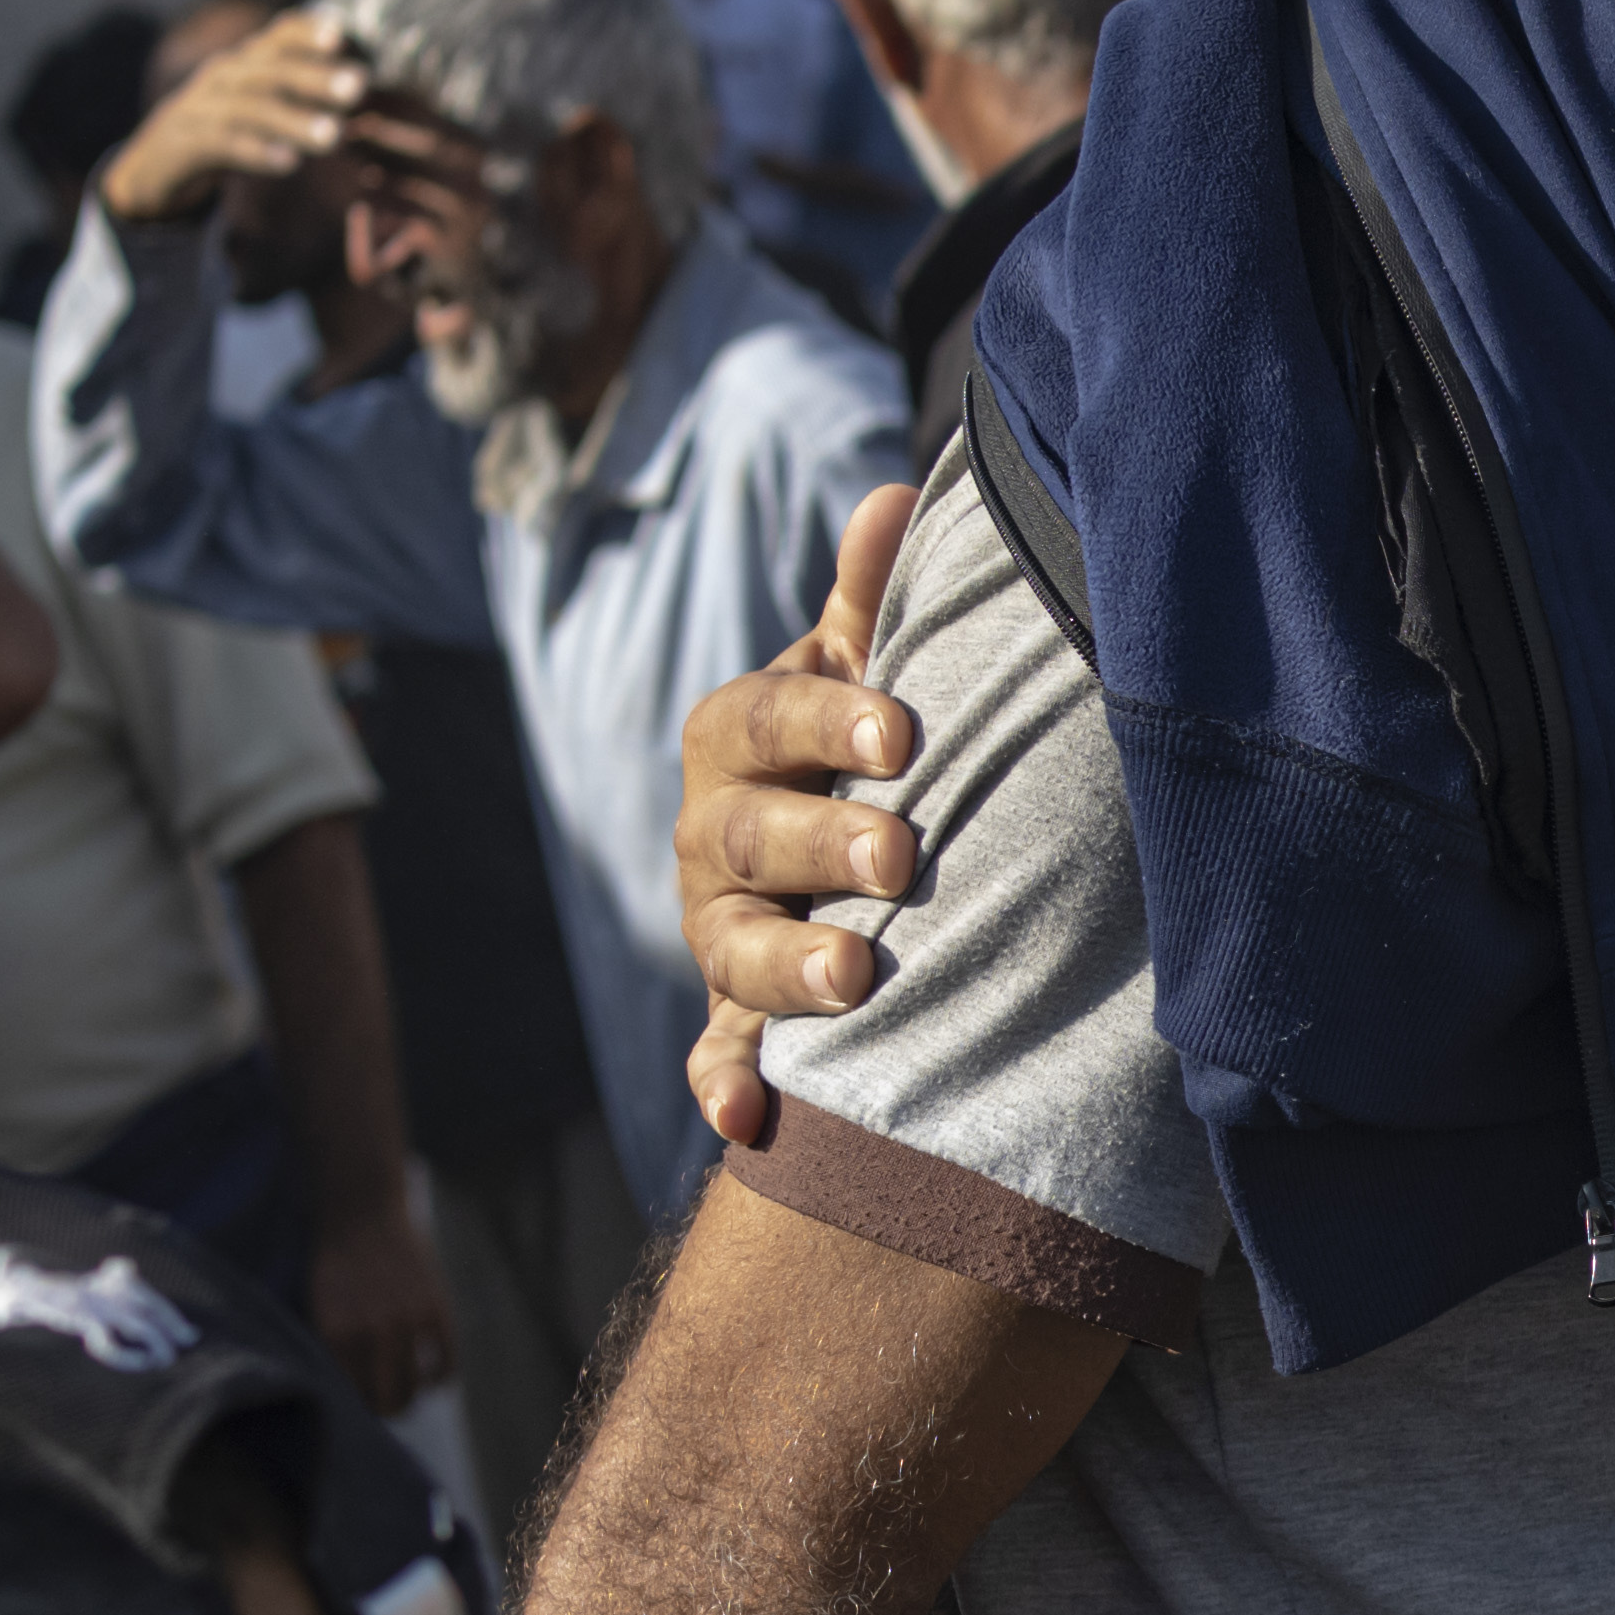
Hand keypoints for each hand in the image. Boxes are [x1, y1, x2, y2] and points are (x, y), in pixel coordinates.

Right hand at [108, 8, 397, 233]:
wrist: (154, 164)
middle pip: (270, 71)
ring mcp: (200, 108)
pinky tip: (287, 164)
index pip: (277, 37)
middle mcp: (224, 76)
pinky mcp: (185, 145)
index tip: (343, 36)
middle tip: (357, 86)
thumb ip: (303, 94)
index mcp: (246, 61)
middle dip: (314, 77)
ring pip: (250, 110)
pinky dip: (255, 152)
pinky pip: (223, 145)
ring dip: (292, 121)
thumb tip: (365, 89)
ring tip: (332, 137)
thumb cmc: (225, 127)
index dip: (305, 33)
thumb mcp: (261, 104)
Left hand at [307, 1177, 458, 1415]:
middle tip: (388, 1407)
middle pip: (388, 1399)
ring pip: (416, 1386)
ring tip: (410, 1392)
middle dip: (388, 1409)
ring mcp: (408, 1320)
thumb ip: (335, 1349)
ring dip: (413, 1396)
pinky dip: (441, 1378)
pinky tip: (434, 1376)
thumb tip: (353, 1393)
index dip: (360, 1410)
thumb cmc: (336, 1266)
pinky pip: (446, 1364)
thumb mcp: (320, 1309)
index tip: (364, 1409)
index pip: (353, 1397)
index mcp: (337, 1334)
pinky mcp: (436, 1308)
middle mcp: (373, 1331)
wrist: (362, 1214)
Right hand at [676, 481, 930, 1155]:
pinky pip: (718, 1056)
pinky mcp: (733, 1016)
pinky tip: (747, 1120)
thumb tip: (902, 494)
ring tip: (859, 976)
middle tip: (900, 853)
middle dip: (822, 841)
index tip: (903, 730)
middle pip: (749, 836)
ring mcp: (718, 931)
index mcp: (736, 741)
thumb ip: (872, 602)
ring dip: (790, 964)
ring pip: (733, 949)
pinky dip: (726, 1086)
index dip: (828, 722)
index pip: (766, 721)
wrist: (825, 856)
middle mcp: (711, 836)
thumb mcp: (858, 675)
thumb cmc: (853, 749)